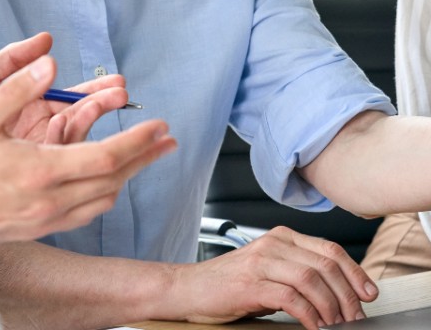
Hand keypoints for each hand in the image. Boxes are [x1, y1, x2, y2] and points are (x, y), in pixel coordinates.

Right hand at [0, 54, 175, 245]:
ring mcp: (47, 217)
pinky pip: (84, 214)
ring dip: (126, 176)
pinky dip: (103, 193)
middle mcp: (51, 198)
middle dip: (144, 158)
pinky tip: (105, 182)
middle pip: (113, 179)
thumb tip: (50, 62)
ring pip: (102, 199)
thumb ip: (19, 87)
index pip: (106, 156)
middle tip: (167, 142)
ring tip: (141, 158)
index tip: (158, 126)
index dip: (137, 141)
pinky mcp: (39, 227)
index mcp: (42, 168)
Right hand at [171, 226, 377, 329]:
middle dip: (348, 294)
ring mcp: (261, 261)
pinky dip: (310, 315)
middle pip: (325, 263)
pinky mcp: (251, 283)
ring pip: (312, 278)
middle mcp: (273, 244)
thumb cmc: (230, 284)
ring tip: (336, 326)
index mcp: (281, 237)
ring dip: (332, 307)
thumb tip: (339, 293)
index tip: (369, 294)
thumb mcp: (270, 272)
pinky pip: (291, 297)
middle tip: (355, 318)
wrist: (189, 288)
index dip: (355, 272)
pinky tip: (314, 327)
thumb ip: (298, 273)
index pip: (329, 248)